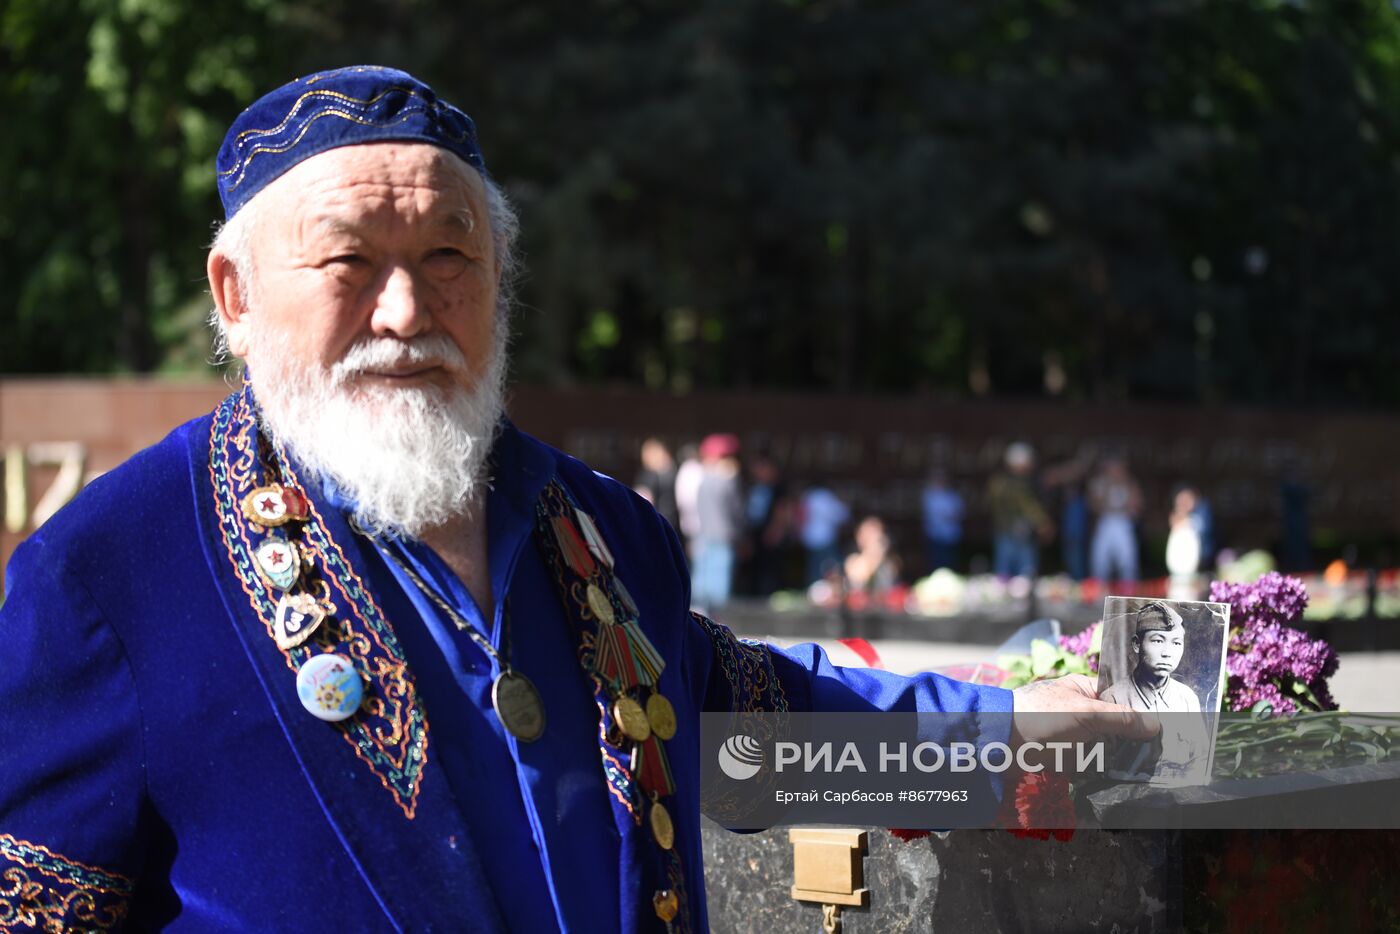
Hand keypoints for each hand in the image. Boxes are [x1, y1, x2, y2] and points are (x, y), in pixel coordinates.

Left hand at [1010, 674, 1159, 761]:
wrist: (1001, 743)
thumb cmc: (1040, 716)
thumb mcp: (1086, 712)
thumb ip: (1121, 718)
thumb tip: (1155, 725)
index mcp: (1084, 691)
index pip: (1121, 699)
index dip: (1141, 713)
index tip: (1166, 728)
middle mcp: (1081, 712)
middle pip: (1117, 726)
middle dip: (1136, 741)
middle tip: (1164, 755)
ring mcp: (1075, 736)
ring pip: (1108, 748)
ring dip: (1124, 760)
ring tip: (1153, 771)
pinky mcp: (1068, 759)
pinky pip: (1094, 766)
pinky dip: (1108, 773)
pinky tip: (1129, 781)